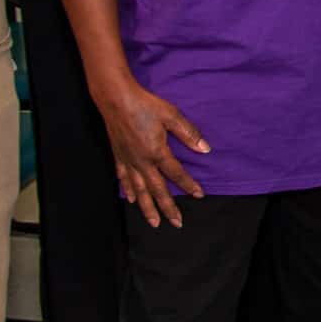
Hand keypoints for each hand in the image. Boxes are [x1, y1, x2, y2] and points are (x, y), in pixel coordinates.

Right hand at [94, 80, 209, 227]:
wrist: (116, 99)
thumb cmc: (145, 105)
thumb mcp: (171, 116)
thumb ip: (188, 134)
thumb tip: (204, 149)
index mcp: (157, 152)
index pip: (176, 174)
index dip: (188, 185)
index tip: (199, 195)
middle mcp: (142, 161)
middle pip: (156, 190)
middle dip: (167, 208)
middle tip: (176, 223)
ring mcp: (128, 160)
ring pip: (139, 190)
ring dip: (147, 207)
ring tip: (154, 223)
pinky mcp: (118, 156)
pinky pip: (123, 179)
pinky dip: (128, 191)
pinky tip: (131, 199)